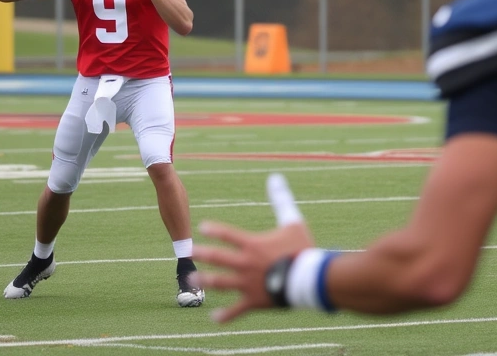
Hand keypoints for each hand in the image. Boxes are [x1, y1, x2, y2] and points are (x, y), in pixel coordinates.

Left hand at [192, 174, 314, 322]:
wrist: (309, 279)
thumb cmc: (302, 250)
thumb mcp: (293, 221)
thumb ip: (281, 200)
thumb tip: (275, 178)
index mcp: (252, 244)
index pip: (227, 234)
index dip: (214, 230)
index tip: (202, 228)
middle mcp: (245, 263)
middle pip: (218, 257)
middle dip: (201, 254)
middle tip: (187, 251)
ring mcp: (247, 284)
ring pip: (221, 283)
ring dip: (206, 281)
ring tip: (191, 280)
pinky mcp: (254, 301)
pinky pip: (236, 310)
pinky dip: (225, 315)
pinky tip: (213, 318)